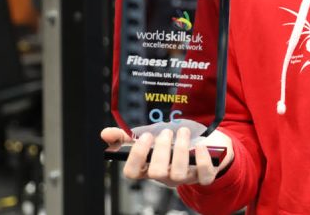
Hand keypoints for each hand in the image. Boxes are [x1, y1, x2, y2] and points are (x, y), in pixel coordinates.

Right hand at [100, 126, 233, 186]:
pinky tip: (200, 146)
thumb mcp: (150, 137)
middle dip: (161, 150)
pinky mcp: (204, 174)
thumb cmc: (173, 142)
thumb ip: (127, 136)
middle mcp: (165, 175)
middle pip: (156, 173)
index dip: (137, 156)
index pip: (133, 173)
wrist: (203, 143)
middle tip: (166, 132)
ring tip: (183, 132)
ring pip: (178, 173)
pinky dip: (202, 160)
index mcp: (149, 167)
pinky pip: (204, 175)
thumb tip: (105, 133)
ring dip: (180, 150)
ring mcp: (185, 176)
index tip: (145, 137)